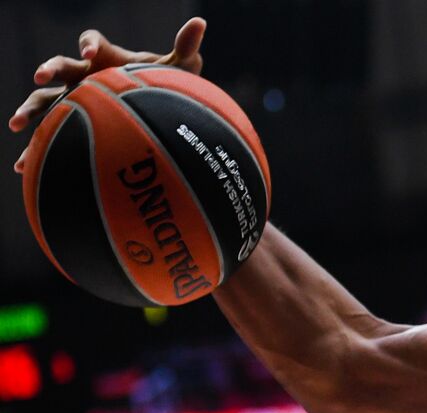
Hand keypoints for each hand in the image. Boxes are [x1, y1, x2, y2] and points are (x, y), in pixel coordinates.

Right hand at [10, 17, 206, 173]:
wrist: (156, 112)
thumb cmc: (164, 86)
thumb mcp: (178, 70)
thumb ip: (185, 50)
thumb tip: (200, 23)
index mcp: (106, 58)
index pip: (91, 42)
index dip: (88, 44)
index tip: (89, 53)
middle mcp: (85, 76)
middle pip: (60, 67)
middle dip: (49, 69)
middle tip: (40, 75)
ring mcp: (75, 100)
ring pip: (45, 100)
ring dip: (30, 110)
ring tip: (17, 124)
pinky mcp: (73, 123)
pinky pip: (50, 135)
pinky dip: (35, 149)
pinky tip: (22, 166)